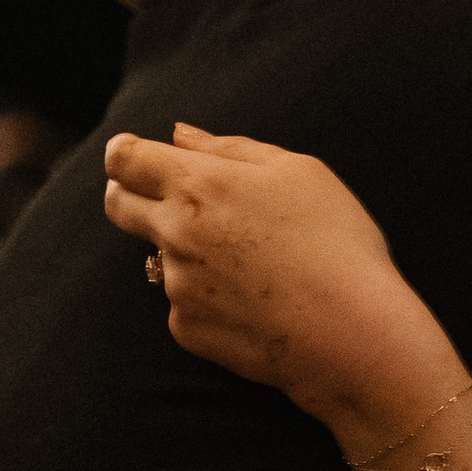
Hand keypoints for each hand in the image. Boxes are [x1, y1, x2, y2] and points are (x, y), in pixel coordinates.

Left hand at [103, 125, 460, 452]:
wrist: (352, 335)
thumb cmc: (337, 243)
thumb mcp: (299, 172)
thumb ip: (230, 148)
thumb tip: (180, 135)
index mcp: (199, 185)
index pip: (125, 159)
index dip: (124, 153)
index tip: (133, 157)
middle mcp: (176, 233)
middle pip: (119, 205)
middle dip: (129, 195)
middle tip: (168, 199)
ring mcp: (178, 285)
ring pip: (163, 258)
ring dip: (190, 254)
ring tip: (255, 266)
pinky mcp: (187, 329)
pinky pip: (186, 305)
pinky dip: (210, 300)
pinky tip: (256, 304)